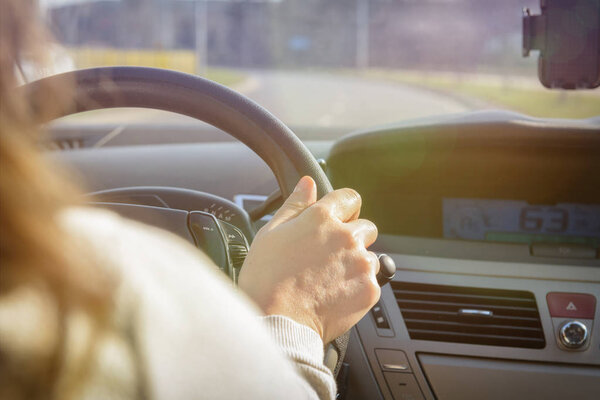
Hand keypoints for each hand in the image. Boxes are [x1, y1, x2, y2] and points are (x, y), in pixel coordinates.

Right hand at [238, 176, 379, 342]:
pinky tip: (334, 294)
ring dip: (356, 263)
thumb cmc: (267, 280)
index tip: (337, 219)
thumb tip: (307, 183)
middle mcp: (346, 236)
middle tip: (328, 256)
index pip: (349, 197)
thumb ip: (295, 205)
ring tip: (329, 279)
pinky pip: (372, 281)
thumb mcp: (271, 234)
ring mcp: (361, 263)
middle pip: (365, 227)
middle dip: (352, 237)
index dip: (342, 208)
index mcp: (322, 218)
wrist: (278, 323)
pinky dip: (358, 287)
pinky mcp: (370, 289)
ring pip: (370, 255)